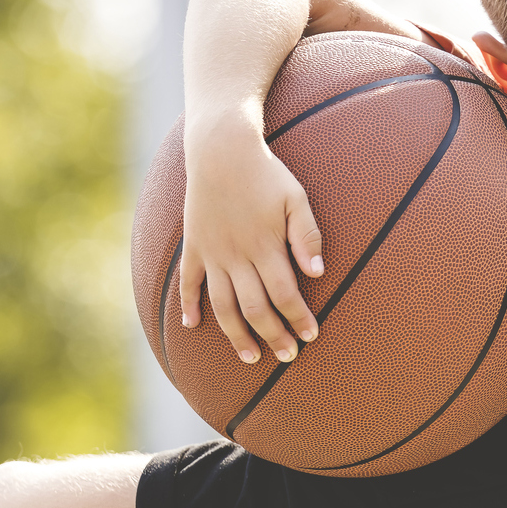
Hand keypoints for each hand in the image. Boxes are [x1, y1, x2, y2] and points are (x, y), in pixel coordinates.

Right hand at [180, 113, 322, 363]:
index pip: (285, 294)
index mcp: (265, 245)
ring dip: (236, 334)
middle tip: (287, 357)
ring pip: (223, 305)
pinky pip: (188, 282)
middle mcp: (237, 255)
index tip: (310, 336)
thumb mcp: (295, 198)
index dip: (298, 318)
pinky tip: (192, 326)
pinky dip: (188, 305)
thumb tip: (319, 274)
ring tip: (250, 357)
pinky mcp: (194, 246)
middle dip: (273, 335)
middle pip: (255, 307)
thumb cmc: (266, 174)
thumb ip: (307, 236)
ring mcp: (213, 253)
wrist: (222, 150)